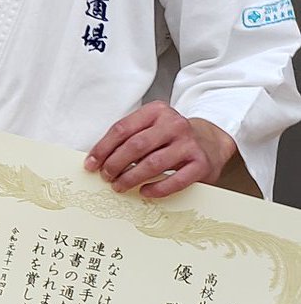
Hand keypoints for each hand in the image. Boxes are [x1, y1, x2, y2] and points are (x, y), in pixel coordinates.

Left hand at [85, 105, 236, 198]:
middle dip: (115, 164)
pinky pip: (175, 180)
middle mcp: (174, 124)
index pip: (122, 128)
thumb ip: (129, 138)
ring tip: (119, 186)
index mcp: (157, 111)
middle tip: (105, 177)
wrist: (211, 142)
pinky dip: (156, 189)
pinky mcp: (200, 164)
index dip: (103, 148)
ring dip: (131, 178)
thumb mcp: (152, 127)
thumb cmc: (172, 138)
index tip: (91, 164)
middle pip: (136, 145)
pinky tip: (144, 192)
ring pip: (153, 163)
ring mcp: (189, 144)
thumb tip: (98, 160)